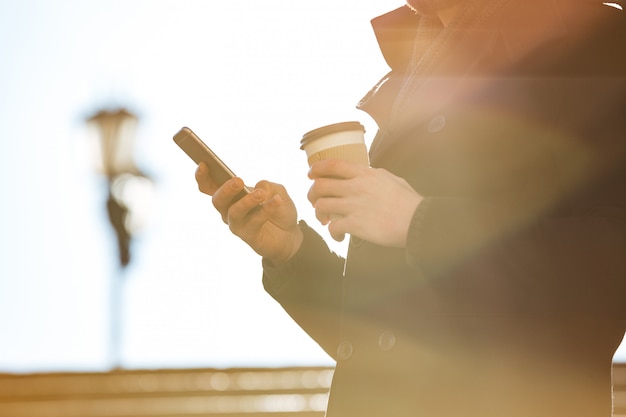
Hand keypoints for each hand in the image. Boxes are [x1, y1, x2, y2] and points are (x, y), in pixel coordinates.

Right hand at [195, 162, 302, 264]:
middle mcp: (229, 210)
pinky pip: (254, 221)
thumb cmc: (278, 210)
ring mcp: (237, 224)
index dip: (202, 177)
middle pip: (218, 200)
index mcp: (231, 195)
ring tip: (261, 194)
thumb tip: (258, 188)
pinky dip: (266, 210)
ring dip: (247, 201)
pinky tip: (277, 201)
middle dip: (226, 189)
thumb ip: (267, 185)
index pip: (209, 187)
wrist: (290, 235)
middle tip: (239, 181)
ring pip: (234, 212)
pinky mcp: (249, 236)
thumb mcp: (277, 191)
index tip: (203, 164)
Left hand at [307, 159, 422, 246]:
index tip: (311, 174)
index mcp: (365, 174)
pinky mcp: (355, 224)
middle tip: (314, 202)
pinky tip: (338, 236)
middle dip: (312, 194)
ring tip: (325, 221)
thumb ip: (374, 176)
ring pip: (321, 206)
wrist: (418, 221)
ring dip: (319, 214)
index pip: (333, 164)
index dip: (317, 168)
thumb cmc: (409, 202)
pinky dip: (332, 233)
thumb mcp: (392, 179)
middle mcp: (356, 187)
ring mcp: (354, 205)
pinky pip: (332, 228)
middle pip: (320, 185)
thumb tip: (367, 174)